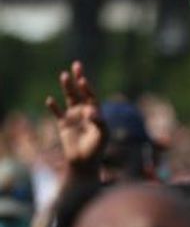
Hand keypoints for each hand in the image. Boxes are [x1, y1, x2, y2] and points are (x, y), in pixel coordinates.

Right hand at [45, 61, 105, 176]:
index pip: (92, 96)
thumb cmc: (97, 148)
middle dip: (79, 79)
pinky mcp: (63, 124)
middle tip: (77, 65)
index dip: (87, 88)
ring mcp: (73, 116)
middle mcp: (85, 111)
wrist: (85, 161)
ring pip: (69, 98)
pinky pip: (57, 113)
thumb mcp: (102, 135)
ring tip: (64, 75)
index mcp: (96, 112)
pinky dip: (53, 107)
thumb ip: (98, 122)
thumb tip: (90, 110)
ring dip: (66, 87)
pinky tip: (50, 100)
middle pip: (80, 92)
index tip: (83, 80)